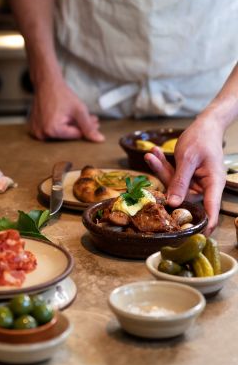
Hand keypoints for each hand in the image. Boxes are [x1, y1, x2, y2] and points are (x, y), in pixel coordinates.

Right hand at [29, 76, 104, 141]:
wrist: (46, 83)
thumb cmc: (62, 94)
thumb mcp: (79, 110)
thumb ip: (89, 126)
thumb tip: (100, 140)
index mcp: (53, 130)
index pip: (76, 135)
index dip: (87, 128)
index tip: (97, 122)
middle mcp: (42, 134)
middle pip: (68, 135)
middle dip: (80, 127)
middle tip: (93, 119)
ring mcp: (37, 132)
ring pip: (61, 133)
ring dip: (72, 126)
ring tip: (80, 116)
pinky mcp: (35, 129)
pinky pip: (52, 131)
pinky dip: (61, 125)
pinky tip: (68, 116)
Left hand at [144, 118, 225, 235]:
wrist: (204, 126)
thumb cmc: (202, 139)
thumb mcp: (188, 158)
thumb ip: (180, 180)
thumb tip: (173, 203)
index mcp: (212, 183)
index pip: (211, 209)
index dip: (204, 225)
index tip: (195, 238)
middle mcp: (203, 187)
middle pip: (182, 195)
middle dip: (166, 180)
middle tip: (151, 159)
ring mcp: (193, 184)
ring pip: (173, 186)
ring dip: (161, 170)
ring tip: (152, 153)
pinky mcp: (184, 179)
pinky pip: (171, 177)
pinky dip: (162, 166)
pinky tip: (155, 153)